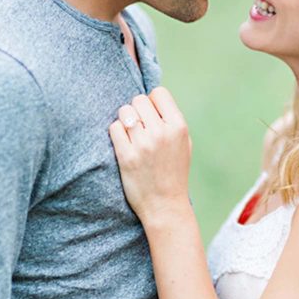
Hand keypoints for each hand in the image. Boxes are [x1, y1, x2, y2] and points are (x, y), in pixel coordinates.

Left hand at [109, 87, 191, 222]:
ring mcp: (143, 144)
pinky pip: (114, 128)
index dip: (152, 102)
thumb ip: (171, 120)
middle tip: (139, 127)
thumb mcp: (184, 144)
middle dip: (137, 111)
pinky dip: (117, 134)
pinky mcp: (126, 156)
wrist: (165, 205)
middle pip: (138, 100)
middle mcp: (161, 133)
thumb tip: (152, 98)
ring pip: (124, 112)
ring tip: (132, 136)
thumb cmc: (174, 172)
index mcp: (178, 127)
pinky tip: (124, 145)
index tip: (151, 115)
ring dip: (125, 121)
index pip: (158, 93)